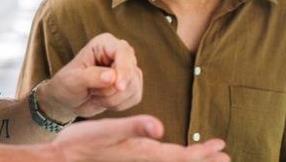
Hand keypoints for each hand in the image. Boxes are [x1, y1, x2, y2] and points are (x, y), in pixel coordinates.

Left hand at [39, 33, 142, 119]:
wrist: (68, 99)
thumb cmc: (67, 84)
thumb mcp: (73, 80)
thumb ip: (91, 76)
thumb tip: (112, 77)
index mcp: (105, 43)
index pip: (123, 51)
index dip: (124, 69)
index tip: (118, 87)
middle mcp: (120, 53)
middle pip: (131, 72)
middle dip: (111, 90)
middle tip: (91, 92)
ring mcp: (129, 70)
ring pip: (133, 87)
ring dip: (112, 99)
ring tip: (94, 95)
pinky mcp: (133, 86)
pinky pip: (135, 98)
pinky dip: (118, 105)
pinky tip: (103, 101)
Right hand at [52, 115, 229, 161]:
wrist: (60, 157)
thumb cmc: (82, 142)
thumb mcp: (108, 130)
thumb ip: (135, 127)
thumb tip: (161, 128)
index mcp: (142, 152)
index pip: (180, 156)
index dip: (202, 154)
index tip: (222, 148)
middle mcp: (141, 159)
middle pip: (178, 161)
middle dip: (202, 159)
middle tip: (225, 155)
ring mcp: (133, 160)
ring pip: (168, 161)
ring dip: (188, 158)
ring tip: (204, 155)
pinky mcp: (126, 157)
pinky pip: (155, 160)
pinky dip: (169, 157)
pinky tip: (166, 151)